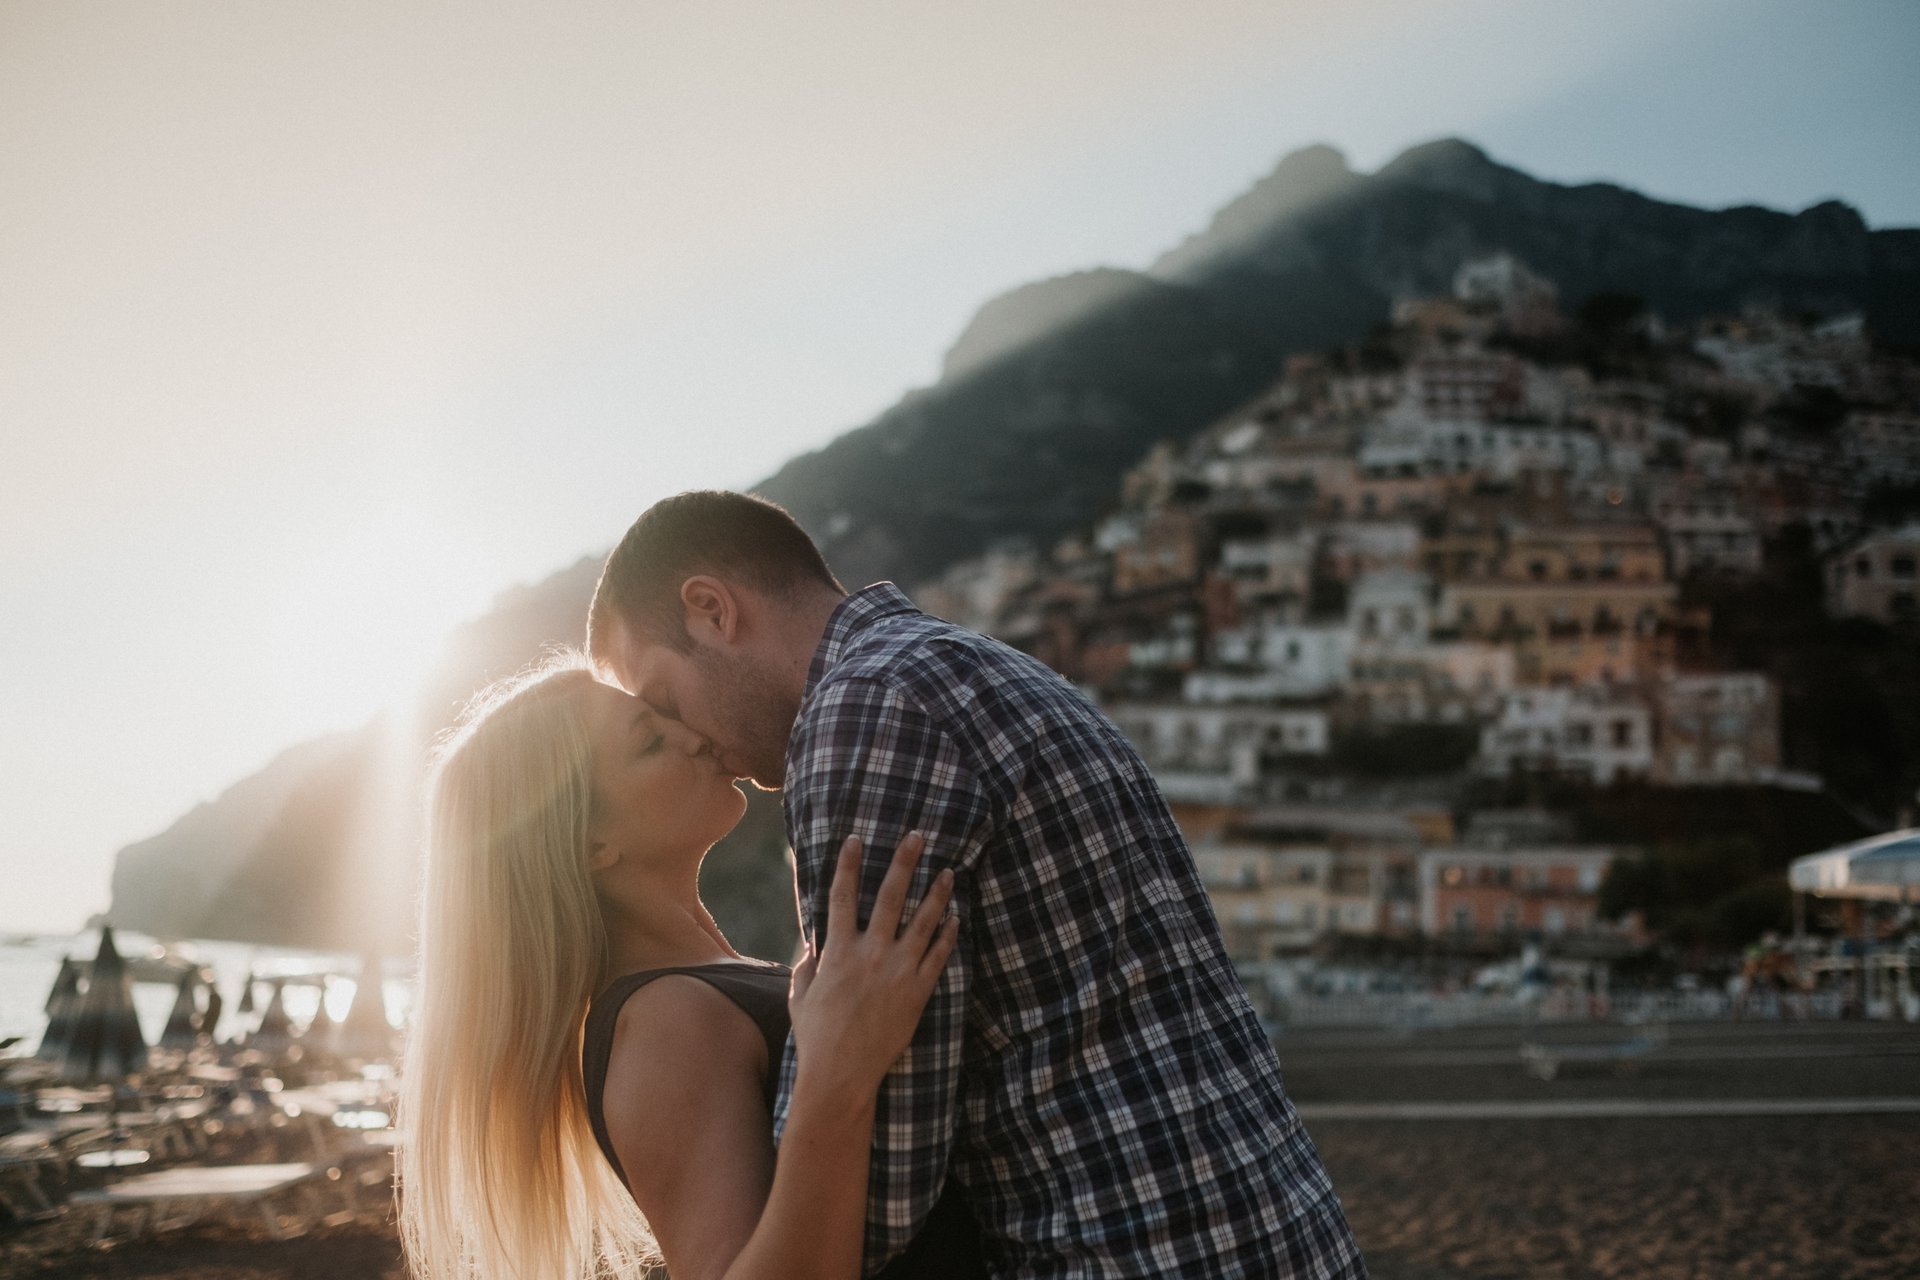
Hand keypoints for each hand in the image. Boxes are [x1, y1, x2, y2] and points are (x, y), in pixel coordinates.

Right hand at [788, 833, 959, 1100]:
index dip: (849, 865)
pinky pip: (938, 957)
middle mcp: (871, 954)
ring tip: (948, 871)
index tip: (856, 839)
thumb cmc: (816, 1037)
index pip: (843, 897)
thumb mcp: (799, 998)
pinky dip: (948, 935)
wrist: (841, 1073)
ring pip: (923, 922)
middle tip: (917, 836)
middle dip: (904, 862)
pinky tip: (956, 917)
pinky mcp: (918, 992)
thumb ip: (805, 968)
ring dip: (937, 893)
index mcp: (839, 952)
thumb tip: (811, 948)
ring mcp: (898, 972)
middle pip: (891, 897)